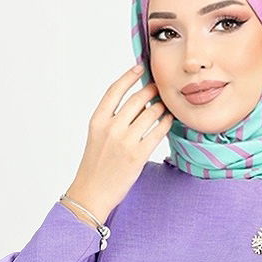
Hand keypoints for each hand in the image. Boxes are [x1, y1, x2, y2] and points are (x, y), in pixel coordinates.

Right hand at [64, 62, 172, 221]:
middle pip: (137, 99)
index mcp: (97, 120)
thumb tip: (135, 102)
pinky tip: (169, 120)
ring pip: (150, 113)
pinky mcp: (138, 155)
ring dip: (161, 106)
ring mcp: (125, 141)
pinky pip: (158, 131)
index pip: (115, 90)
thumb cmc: (95, 166)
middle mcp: (111, 128)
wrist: (92, 193)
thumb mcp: (96, 137)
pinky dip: (166, 123)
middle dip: (151, 90)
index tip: (140, 68)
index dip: (129, 76)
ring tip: (165, 106)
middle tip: (159, 88)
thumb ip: (111, 119)